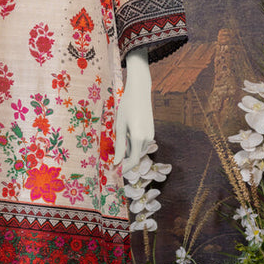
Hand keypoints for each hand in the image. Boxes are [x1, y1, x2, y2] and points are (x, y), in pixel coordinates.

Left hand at [114, 48, 153, 173]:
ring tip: (122, 129)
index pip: (133, 161)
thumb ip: (119, 146)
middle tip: (112, 147)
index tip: (115, 171)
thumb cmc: (126, 107)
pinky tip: (129, 127)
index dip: (124, 168)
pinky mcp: (152, 131)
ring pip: (137, 148)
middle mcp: (148, 139)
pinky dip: (133, 140)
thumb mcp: (120, 127)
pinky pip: (140, 142)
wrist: (139, 92)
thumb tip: (116, 163)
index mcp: (138, 138)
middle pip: (134, 154)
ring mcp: (151, 135)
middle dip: (123, 155)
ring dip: (128, 146)